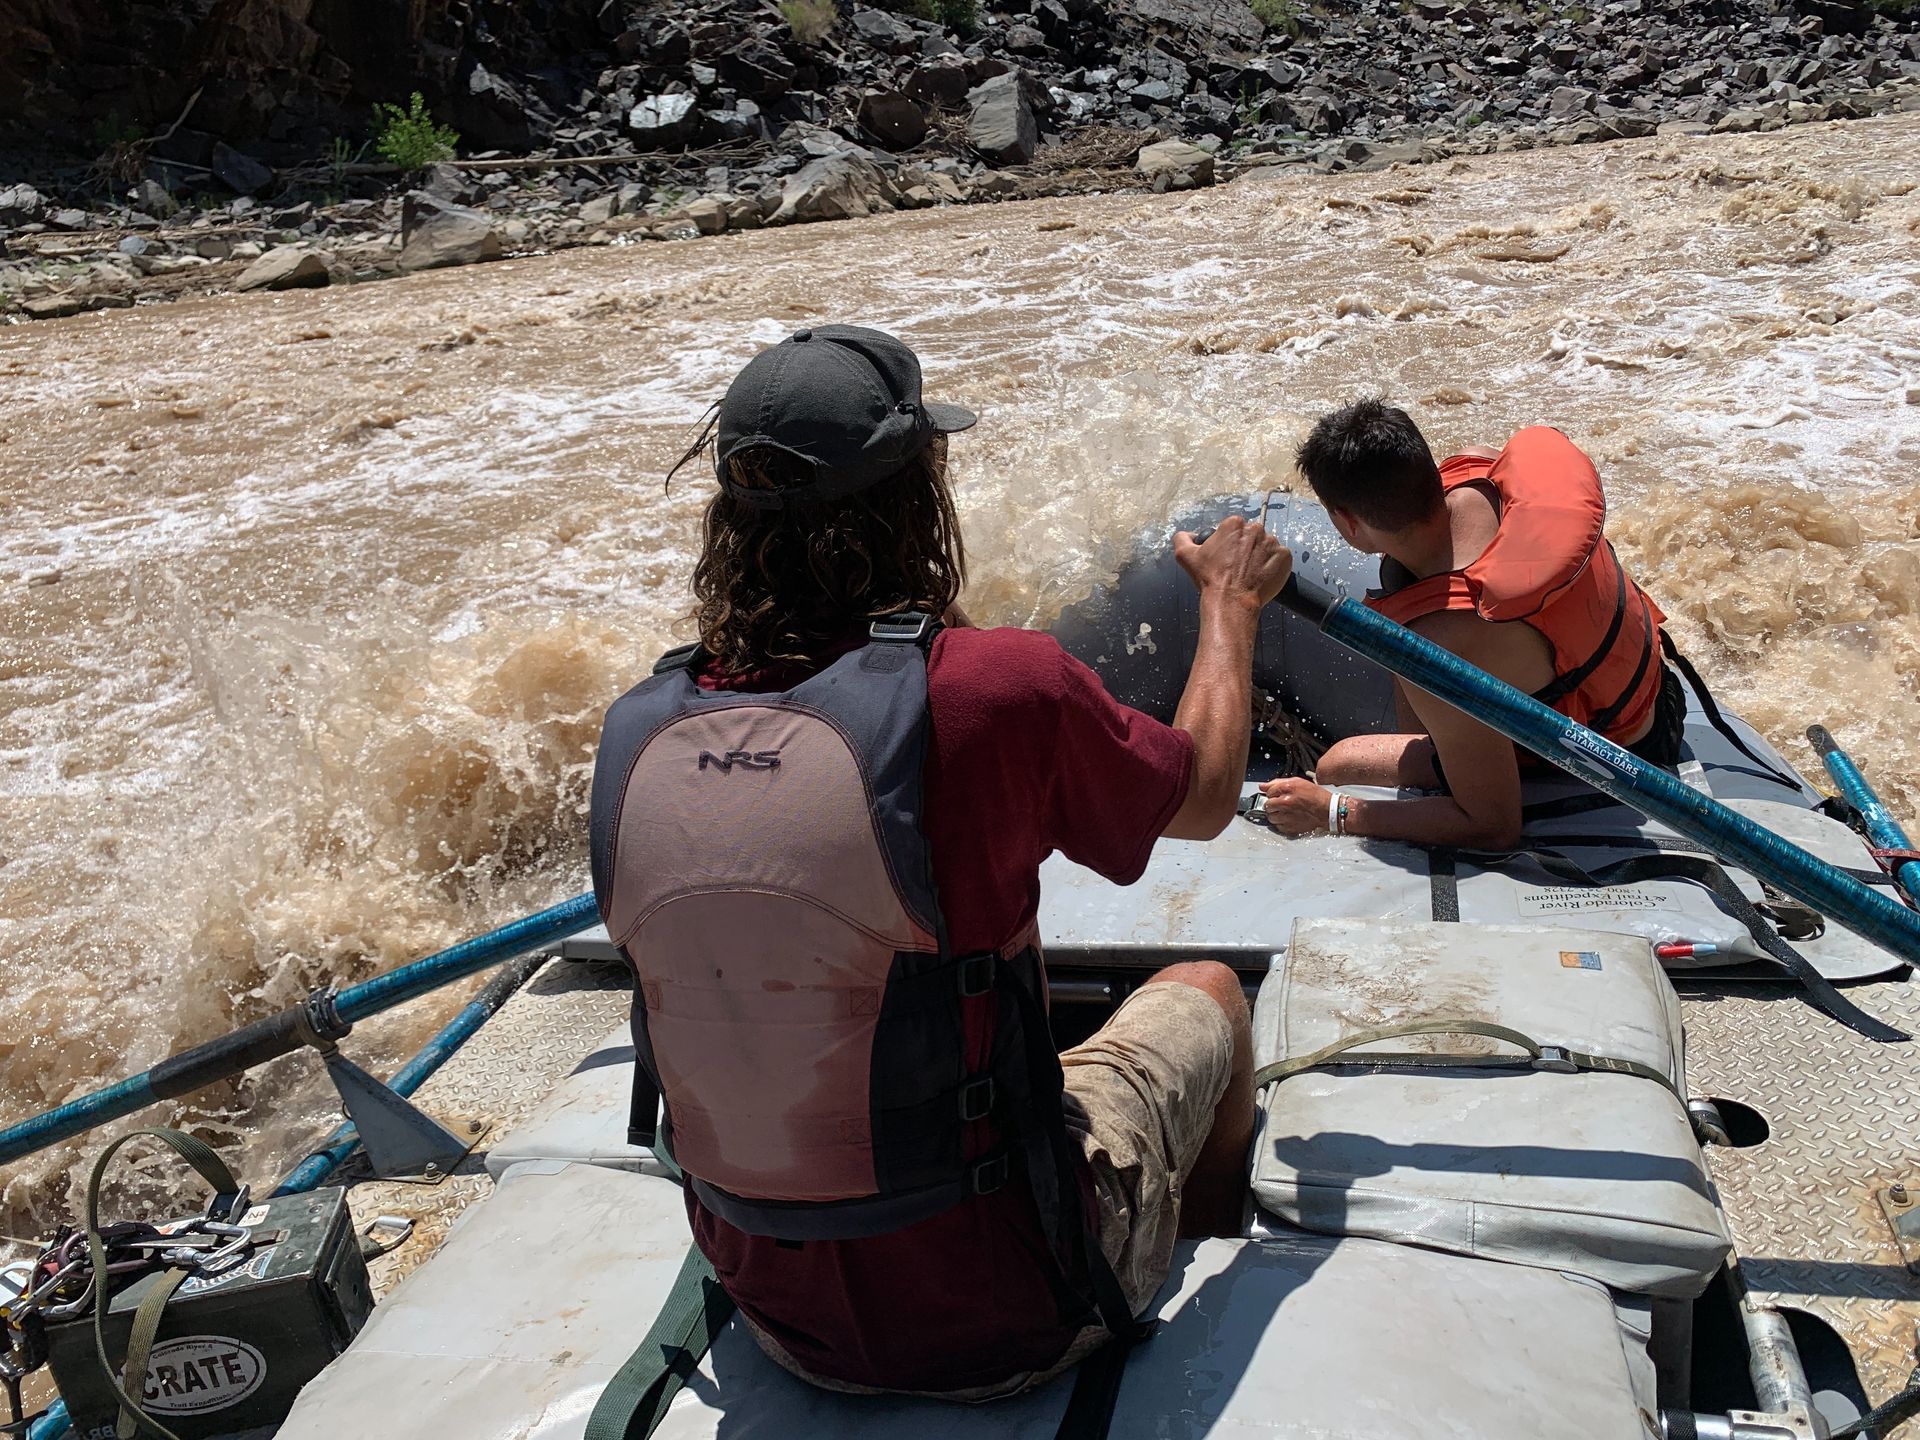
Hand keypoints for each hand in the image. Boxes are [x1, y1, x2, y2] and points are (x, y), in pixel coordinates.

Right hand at [1173, 515, 1292, 610]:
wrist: (1231, 601)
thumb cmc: (1210, 579)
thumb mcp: (1186, 556)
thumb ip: (1182, 538)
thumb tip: (1188, 534)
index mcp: (1234, 524)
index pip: (1234, 528)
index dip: (1229, 543)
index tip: (1226, 556)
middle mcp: (1255, 529)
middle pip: (1251, 536)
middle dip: (1245, 548)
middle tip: (1237, 566)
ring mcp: (1272, 543)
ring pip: (1265, 546)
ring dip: (1259, 556)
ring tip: (1249, 573)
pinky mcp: (1284, 557)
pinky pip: (1280, 558)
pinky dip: (1273, 565)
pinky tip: (1261, 575)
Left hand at [1259, 777, 1332, 835]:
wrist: (1327, 810)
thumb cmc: (1315, 795)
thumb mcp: (1297, 782)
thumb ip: (1277, 783)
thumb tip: (1262, 786)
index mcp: (1287, 788)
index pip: (1268, 791)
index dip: (1272, 793)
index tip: (1277, 795)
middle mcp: (1285, 802)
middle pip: (1267, 805)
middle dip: (1272, 804)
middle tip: (1281, 804)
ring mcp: (1286, 816)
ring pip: (1270, 817)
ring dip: (1276, 815)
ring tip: (1285, 812)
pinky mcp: (1289, 827)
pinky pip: (1277, 826)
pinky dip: (1281, 823)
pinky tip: (1289, 818)